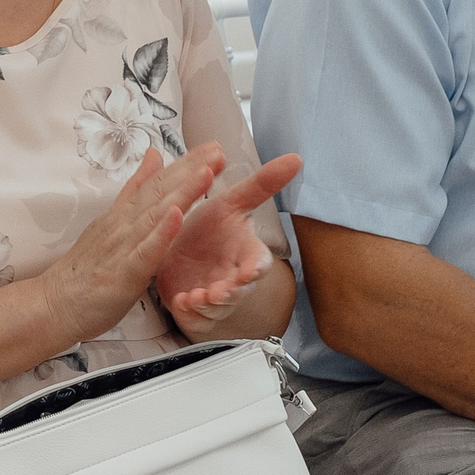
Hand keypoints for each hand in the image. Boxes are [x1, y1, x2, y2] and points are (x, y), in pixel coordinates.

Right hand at [38, 146, 226, 344]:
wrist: (55, 304)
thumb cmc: (84, 269)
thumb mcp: (111, 221)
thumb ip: (135, 189)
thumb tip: (153, 156)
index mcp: (124, 214)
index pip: (158, 182)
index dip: (186, 163)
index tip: (211, 147)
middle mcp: (124, 225)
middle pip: (161, 191)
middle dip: (191, 170)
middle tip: (217, 150)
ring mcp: (124, 248)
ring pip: (157, 215)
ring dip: (182, 193)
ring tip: (205, 173)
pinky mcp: (124, 274)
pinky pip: (145, 252)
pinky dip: (161, 234)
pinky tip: (176, 218)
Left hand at [154, 151, 298, 336]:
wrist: (178, 252)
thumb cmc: (211, 229)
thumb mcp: (233, 202)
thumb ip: (263, 184)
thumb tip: (296, 157)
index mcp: (245, 254)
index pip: (259, 264)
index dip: (255, 269)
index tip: (249, 271)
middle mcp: (233, 278)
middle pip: (238, 291)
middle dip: (230, 292)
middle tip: (218, 291)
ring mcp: (214, 296)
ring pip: (216, 307)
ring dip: (208, 303)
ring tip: (196, 296)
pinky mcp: (193, 308)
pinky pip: (194, 316)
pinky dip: (188, 310)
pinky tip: (181, 301)